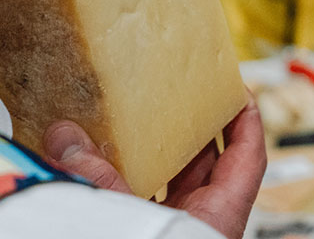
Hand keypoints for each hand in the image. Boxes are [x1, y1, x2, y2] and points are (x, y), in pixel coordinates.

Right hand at [43, 95, 266, 238]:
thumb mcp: (124, 219)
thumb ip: (97, 179)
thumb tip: (66, 138)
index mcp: (217, 223)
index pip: (247, 159)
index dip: (245, 121)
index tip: (235, 89)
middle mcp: (198, 229)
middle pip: (203, 168)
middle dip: (186, 131)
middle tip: (170, 95)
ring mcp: (169, 237)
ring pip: (165, 189)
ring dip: (146, 157)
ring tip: (122, 123)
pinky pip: (133, 205)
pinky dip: (116, 182)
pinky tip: (91, 163)